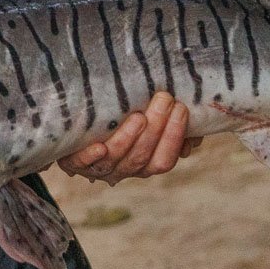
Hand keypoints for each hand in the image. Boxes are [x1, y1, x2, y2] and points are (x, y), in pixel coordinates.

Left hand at [58, 92, 202, 185]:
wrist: (77, 130)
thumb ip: (170, 123)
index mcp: (144, 163)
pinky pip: (81, 164)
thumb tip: (195, 125)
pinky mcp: (74, 161)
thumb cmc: (121, 122)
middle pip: (142, 157)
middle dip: (156, 129)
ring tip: (139, 117)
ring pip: (118, 159)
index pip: (164, 159)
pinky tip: (98, 147)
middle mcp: (124, 169)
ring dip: (129, 139)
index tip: (181, 109)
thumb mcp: (149, 122)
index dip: (174, 137)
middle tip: (164, 99)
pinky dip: (91, 157)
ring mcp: (100, 167)